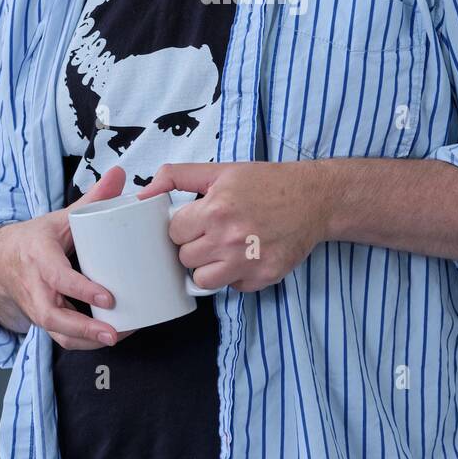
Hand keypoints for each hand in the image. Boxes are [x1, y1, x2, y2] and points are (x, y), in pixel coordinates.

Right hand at [0, 166, 138, 349]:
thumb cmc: (35, 240)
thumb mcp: (59, 218)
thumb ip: (92, 200)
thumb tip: (121, 174)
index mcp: (39, 257)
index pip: (60, 278)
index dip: (83, 290)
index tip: (108, 297)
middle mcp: (34, 287)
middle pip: (54, 316)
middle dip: (84, 329)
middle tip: (114, 333)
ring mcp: (36, 308)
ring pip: (57, 333)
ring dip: (87, 341)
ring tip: (118, 337)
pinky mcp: (43, 321)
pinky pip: (61, 338)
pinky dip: (85, 343)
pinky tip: (111, 337)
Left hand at [136, 161, 329, 292]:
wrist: (313, 198)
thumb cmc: (266, 183)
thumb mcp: (221, 170)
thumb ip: (178, 176)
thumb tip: (144, 192)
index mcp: (216, 209)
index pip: (174, 232)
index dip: (183, 226)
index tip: (195, 221)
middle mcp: (230, 238)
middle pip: (185, 258)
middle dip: (193, 246)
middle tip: (210, 234)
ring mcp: (247, 262)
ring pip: (203, 280)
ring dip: (208, 267)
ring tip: (223, 249)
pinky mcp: (264, 277)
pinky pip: (232, 287)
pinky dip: (235, 276)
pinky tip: (246, 256)